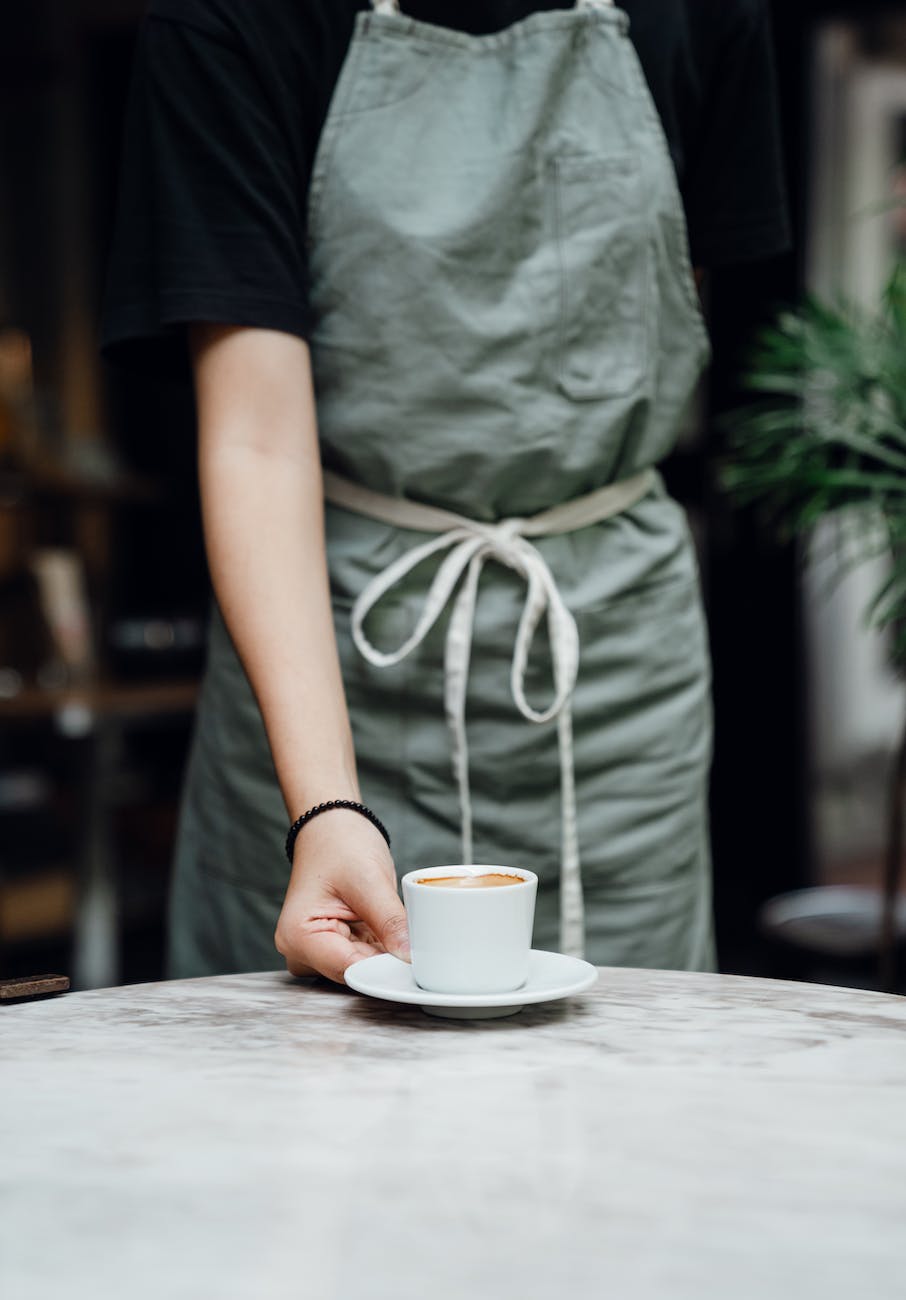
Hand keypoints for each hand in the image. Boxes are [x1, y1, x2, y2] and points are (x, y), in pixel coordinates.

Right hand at [274, 809, 409, 984]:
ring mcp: (316, 951)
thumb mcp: (369, 880)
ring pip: (362, 969)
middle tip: (418, 945)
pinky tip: (390, 928)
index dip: (385, 970)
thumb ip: (389, 922)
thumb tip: (410, 958)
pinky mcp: (333, 947)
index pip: (348, 970)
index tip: (417, 965)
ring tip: (398, 926)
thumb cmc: (340, 844)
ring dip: (385, 954)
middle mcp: (300, 951)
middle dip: (387, 963)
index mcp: (298, 936)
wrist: (332, 828)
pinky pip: (364, 958)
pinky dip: (381, 948)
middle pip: (355, 974)